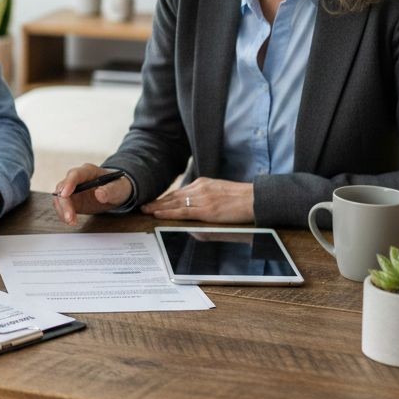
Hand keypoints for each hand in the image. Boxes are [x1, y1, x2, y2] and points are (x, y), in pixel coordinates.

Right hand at [52, 163, 132, 224]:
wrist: (116, 191)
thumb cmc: (117, 186)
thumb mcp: (119, 188)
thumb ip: (110, 190)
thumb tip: (99, 195)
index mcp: (88, 171)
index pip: (75, 174)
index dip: (68, 184)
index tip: (65, 195)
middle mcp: (76, 178)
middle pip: (63, 187)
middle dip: (64, 203)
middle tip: (70, 218)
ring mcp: (72, 189)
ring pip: (59, 198)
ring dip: (62, 210)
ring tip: (71, 222)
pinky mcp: (71, 200)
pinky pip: (62, 206)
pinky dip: (63, 214)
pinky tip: (70, 221)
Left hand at [140, 177, 254, 223]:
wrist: (255, 199)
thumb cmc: (241, 198)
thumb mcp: (219, 191)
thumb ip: (205, 196)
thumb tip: (193, 206)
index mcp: (202, 183)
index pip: (179, 192)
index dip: (165, 198)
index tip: (154, 202)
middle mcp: (199, 189)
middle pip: (173, 197)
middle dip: (157, 202)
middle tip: (143, 206)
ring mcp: (202, 199)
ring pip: (175, 204)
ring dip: (158, 208)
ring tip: (146, 211)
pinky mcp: (206, 210)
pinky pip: (183, 212)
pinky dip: (169, 213)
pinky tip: (158, 214)